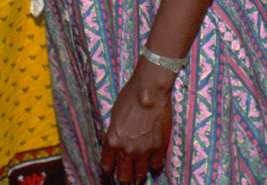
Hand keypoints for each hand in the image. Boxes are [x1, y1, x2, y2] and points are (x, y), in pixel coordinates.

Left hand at [101, 61, 173, 182]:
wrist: (150, 90)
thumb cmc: (129, 97)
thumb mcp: (114, 117)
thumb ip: (115, 134)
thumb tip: (117, 144)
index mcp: (112, 142)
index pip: (106, 167)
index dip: (109, 169)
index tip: (112, 168)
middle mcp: (127, 150)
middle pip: (123, 176)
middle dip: (124, 177)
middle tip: (126, 175)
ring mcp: (144, 150)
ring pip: (140, 173)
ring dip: (139, 173)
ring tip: (139, 172)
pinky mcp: (159, 147)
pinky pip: (156, 165)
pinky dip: (154, 164)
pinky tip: (153, 161)